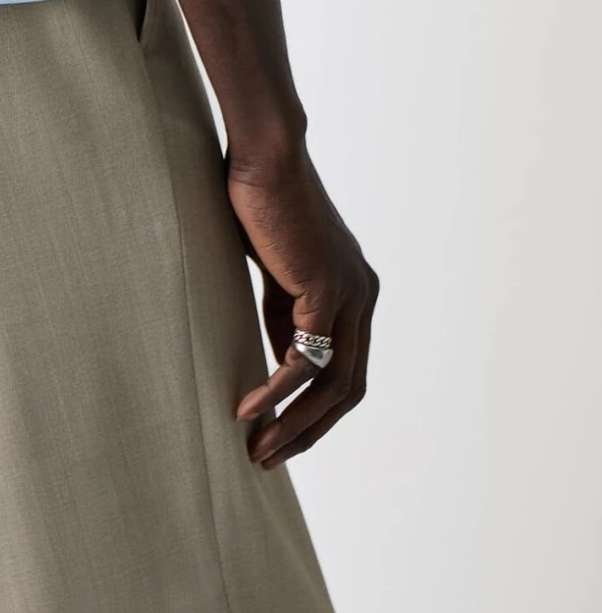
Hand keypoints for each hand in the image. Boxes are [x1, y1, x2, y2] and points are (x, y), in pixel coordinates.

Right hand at [228, 145, 376, 467]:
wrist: (265, 154)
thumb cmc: (261, 201)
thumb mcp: (276, 270)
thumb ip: (285, 312)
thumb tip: (281, 363)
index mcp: (354, 292)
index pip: (346, 371)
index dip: (317, 412)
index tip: (281, 436)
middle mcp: (363, 297)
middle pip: (347, 389)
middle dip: (308, 430)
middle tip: (269, 458)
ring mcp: (350, 294)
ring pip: (332, 383)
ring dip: (294, 423)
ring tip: (259, 448)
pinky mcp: (326, 288)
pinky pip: (304, 358)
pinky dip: (278, 390)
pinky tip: (250, 407)